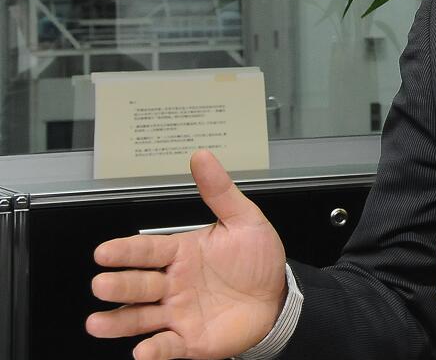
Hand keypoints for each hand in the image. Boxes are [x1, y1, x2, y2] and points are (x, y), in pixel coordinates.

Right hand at [86, 150, 287, 359]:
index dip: (126, 251)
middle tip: (101, 283)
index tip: (104, 251)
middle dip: (119, 284)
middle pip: (138, 284)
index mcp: (181, 253)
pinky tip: (143, 350)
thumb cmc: (257, 259)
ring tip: (98, 323)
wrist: (277, 296)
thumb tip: (202, 156)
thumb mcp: (244, 220)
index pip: (148, 250)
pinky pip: (166, 346)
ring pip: (140, 317)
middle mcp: (172, 284)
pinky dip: (153, 350)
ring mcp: (177, 313)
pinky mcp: (188, 341)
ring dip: (119, 321)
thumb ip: (220, 191)